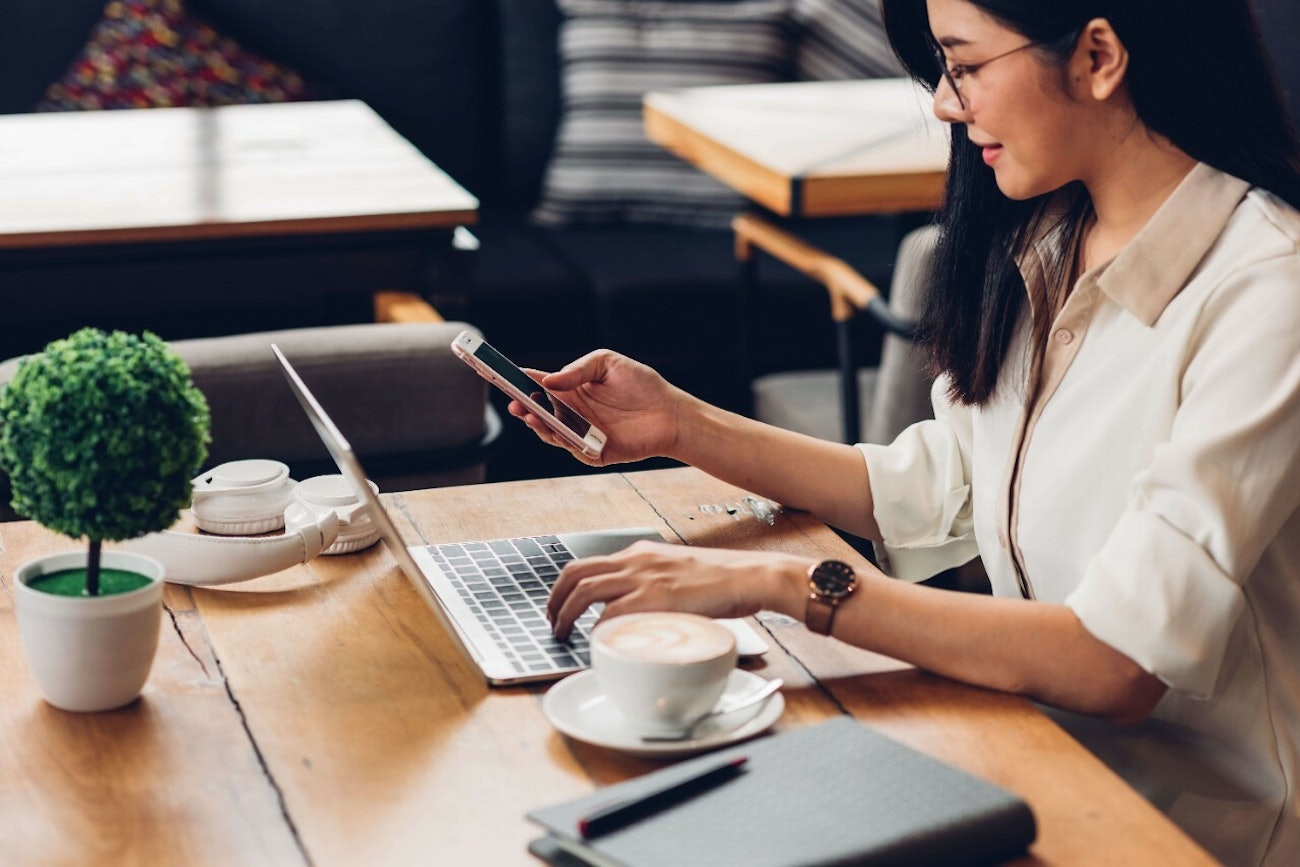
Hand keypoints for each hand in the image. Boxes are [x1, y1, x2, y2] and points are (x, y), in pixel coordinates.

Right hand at [508, 350, 689, 465]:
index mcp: (572, 388)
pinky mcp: (592, 451)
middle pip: (538, 410)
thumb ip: (577, 370)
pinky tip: (556, 430)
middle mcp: (572, 412)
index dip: (517, 380)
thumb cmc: (642, 385)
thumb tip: (548, 382)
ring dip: (537, 424)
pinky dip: (561, 440)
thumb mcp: (607, 363)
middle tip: (513, 402)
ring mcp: (580, 432)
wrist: (670, 413)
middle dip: (522, 406)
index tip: (497, 373)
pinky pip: (571, 447)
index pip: (538, 384)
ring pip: (550, 431)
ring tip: (530, 414)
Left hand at [547, 540, 810, 638]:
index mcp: (641, 553)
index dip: (566, 586)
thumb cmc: (722, 580)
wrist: (749, 575)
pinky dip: (595, 629)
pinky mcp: (655, 598)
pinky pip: (610, 614)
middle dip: (554, 598)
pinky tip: (594, 642)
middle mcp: (636, 561)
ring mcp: (643, 578)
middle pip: (575, 572)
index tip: (560, 604)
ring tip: (561, 633)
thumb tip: (636, 610)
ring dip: (564, 614)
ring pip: (584, 590)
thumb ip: (654, 583)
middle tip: (551, 620)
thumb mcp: (679, 571)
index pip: (589, 563)